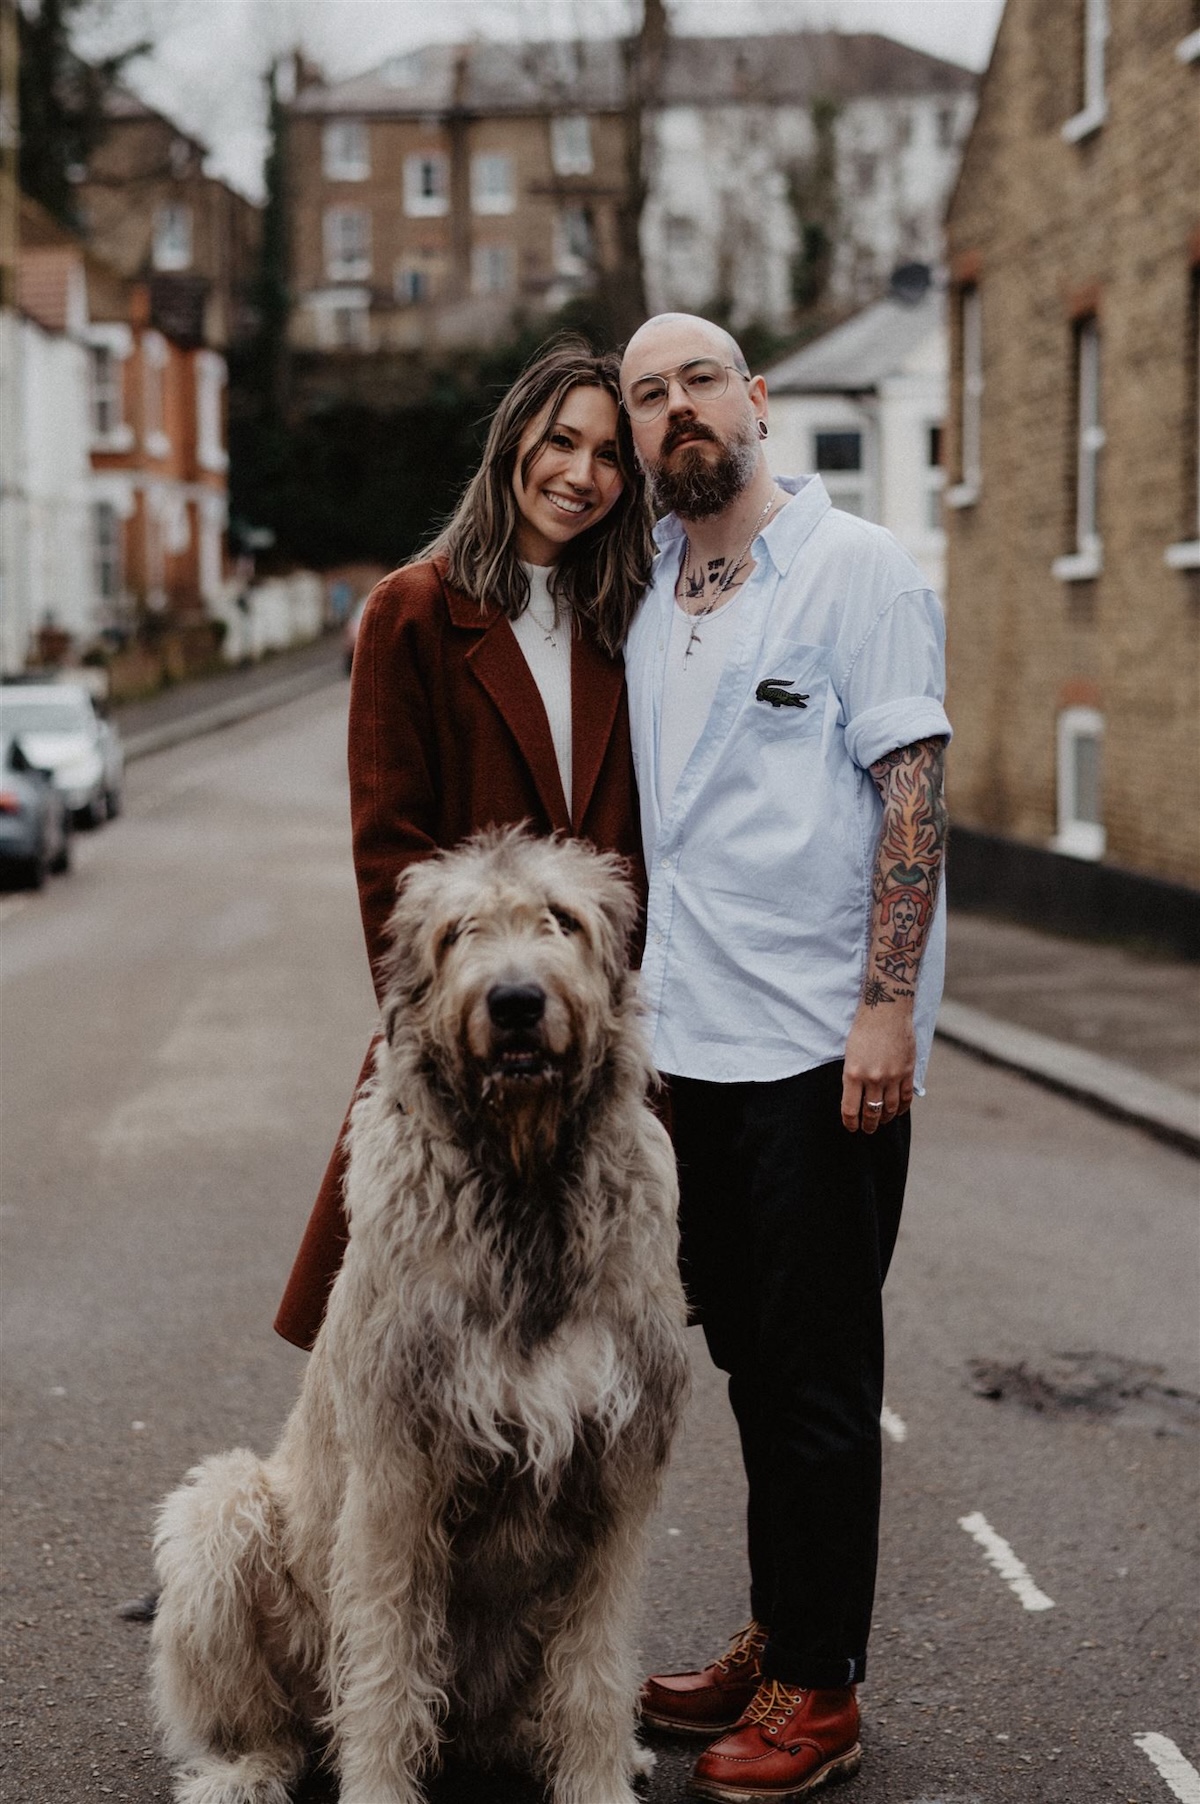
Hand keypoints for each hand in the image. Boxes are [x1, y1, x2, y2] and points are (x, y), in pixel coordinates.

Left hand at [841, 1002, 915, 1133]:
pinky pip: (905, 1098)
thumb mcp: (849, 1054)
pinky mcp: (907, 1071)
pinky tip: (897, 1112)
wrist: (886, 1011)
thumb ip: (853, 1077)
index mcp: (853, 1074)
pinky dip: (901, 1108)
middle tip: (867, 1130)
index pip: (850, 1109)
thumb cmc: (863, 1029)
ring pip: (889, 1108)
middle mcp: (873, 1078)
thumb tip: (855, 1097)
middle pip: (871, 1112)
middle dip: (868, 1125)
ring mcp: (892, 1076)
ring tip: (880, 1122)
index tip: (851, 1127)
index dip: (850, 1123)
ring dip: (884, 1119)